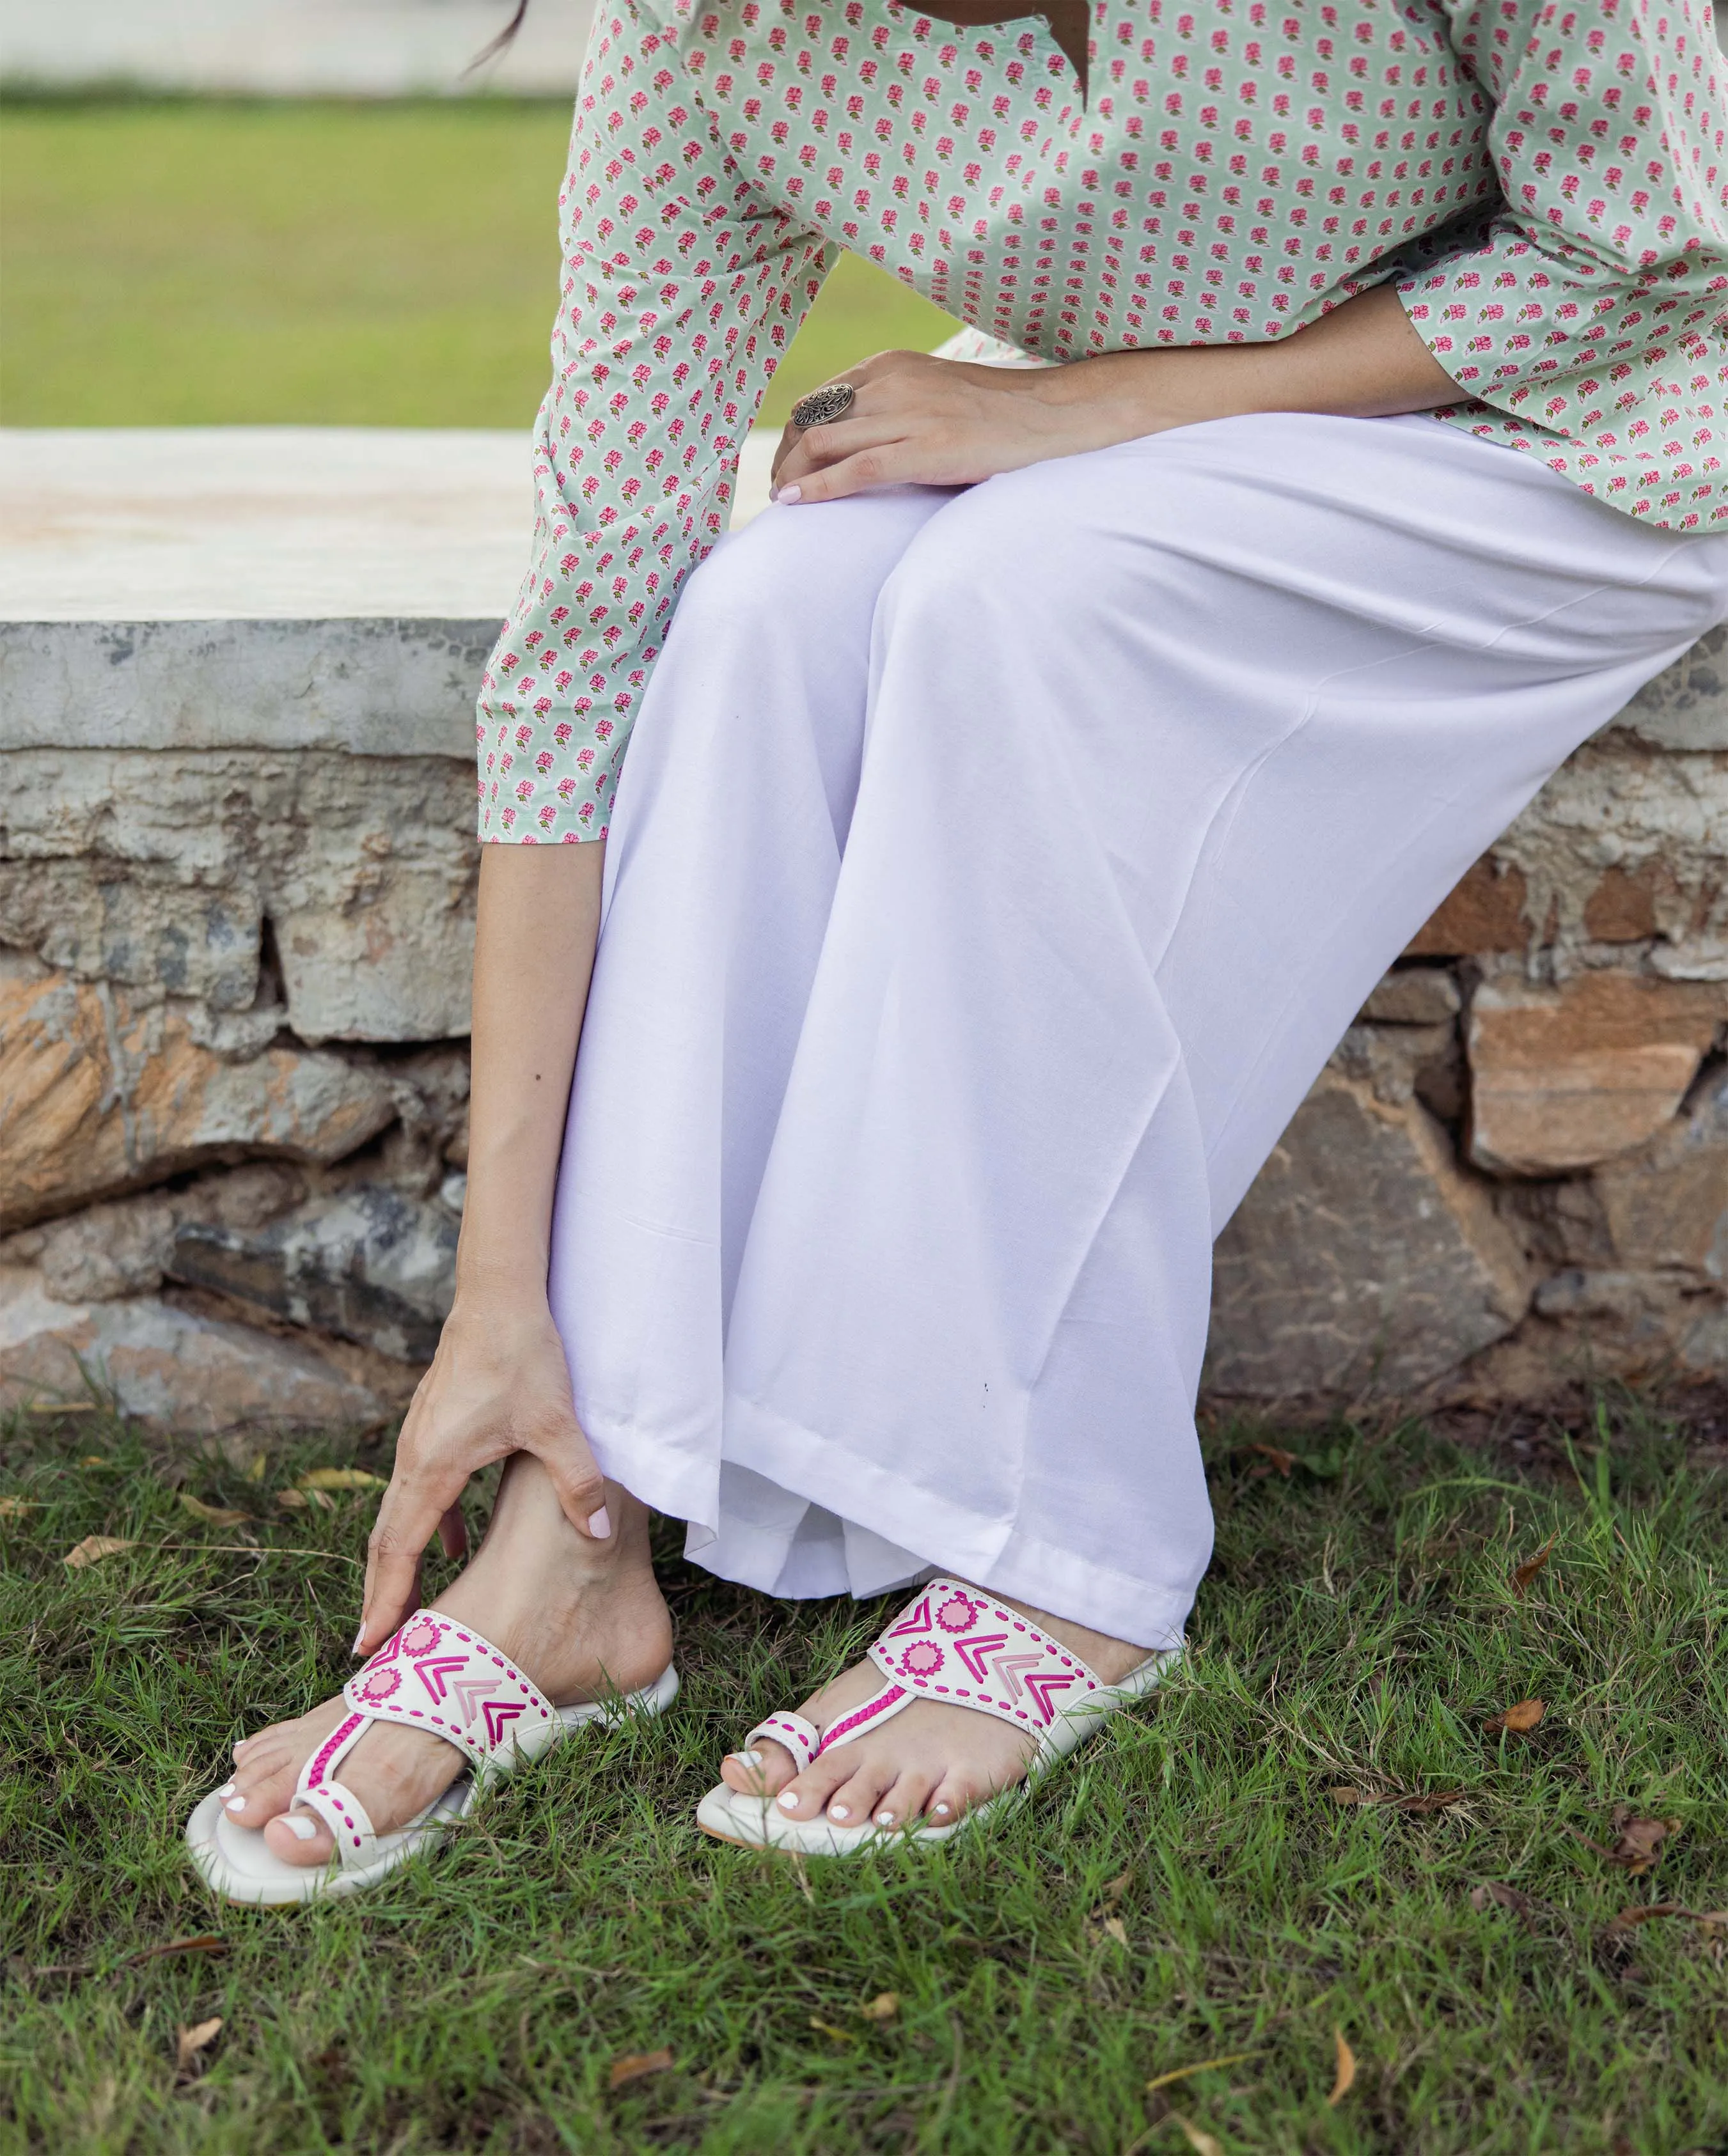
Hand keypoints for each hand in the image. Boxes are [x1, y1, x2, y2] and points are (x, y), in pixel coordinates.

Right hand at [355, 1290, 608, 1654]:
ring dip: (402, 1563)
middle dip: (381, 1595)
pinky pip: (423, 1493)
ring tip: (410, 1611)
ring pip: (401, 1517)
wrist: (499, 1297)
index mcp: (433, 1465)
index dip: (385, 1599)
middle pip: (387, 1541)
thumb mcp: (555, 1422)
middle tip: (374, 1648)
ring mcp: (420, 1443)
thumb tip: (596, 1536)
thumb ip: (576, 1481)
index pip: (398, 1548)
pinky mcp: (435, 1430)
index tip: (369, 1644)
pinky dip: (431, 1528)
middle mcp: (415, 1458)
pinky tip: (456, 1548)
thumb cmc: (522, 1355)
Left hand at [769, 289, 1460, 506]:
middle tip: (779, 495)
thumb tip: (879, 440)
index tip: (788, 468)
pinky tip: (797, 506)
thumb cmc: (1017, 420)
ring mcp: (916, 412)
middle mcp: (899, 380)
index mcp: (898, 364)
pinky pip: (860, 468)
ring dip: (796, 476)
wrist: (1077, 416)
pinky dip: (823, 488)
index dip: (797, 436)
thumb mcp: (953, 403)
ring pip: (826, 443)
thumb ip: (911, 412)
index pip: (823, 398)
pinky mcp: (933, 447)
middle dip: (787, 458)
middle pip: (814, 420)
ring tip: (785, 505)